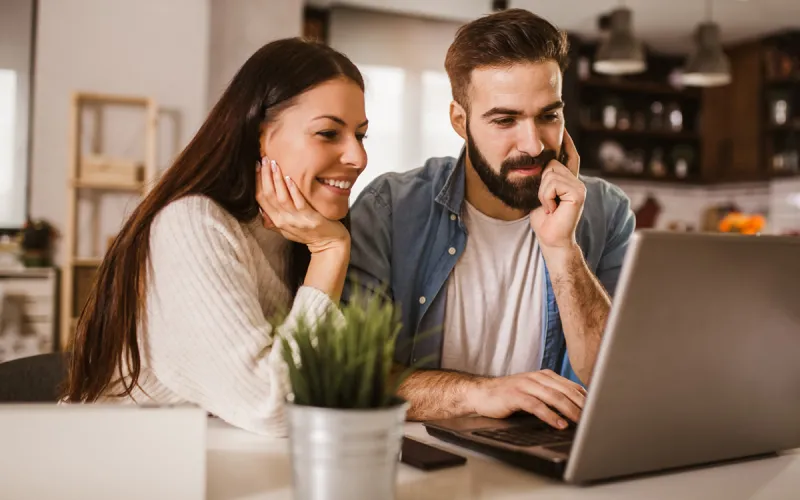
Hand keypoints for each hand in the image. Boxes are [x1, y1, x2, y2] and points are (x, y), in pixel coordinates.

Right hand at [256, 158, 349, 253]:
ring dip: (276, 179)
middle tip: (263, 159)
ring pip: (281, 198)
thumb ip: (273, 221)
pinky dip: (293, 190)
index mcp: (276, 221)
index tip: (256, 166)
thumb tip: (260, 210)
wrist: (328, 245)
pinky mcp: (310, 218)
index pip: (260, 199)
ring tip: (274, 164)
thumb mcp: (286, 229)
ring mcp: (296, 220)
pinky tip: (289, 177)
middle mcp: (283, 220)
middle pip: (268, 196)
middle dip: (264, 176)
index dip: (256, 182)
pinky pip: (299, 203)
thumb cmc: (308, 234)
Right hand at [467, 369, 586, 428]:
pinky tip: (559, 423)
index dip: (586, 398)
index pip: (571, 386)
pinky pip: (536, 405)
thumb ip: (551, 396)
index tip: (598, 409)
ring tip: (581, 422)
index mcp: (544, 375)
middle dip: (582, 405)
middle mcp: (536, 377)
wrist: (481, 393)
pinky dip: (550, 415)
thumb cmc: (508, 396)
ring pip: (554, 396)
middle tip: (595, 417)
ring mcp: (525, 385)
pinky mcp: (515, 395)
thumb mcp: (533, 392)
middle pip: (565, 391)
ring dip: (569, 410)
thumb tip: (576, 409)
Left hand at [530, 130, 585, 250]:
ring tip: (549, 206)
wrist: (551, 238)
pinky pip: (553, 184)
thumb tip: (537, 162)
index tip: (564, 128)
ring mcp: (579, 186)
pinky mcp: (578, 193)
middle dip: (541, 183)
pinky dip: (546, 197)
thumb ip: (544, 179)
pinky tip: (552, 208)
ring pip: (550, 173)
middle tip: (546, 202)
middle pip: (550, 163)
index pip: (570, 155)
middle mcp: (576, 181)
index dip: (567, 142)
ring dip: (543, 192)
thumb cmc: (543, 219)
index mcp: (569, 179)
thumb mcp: (540, 194)